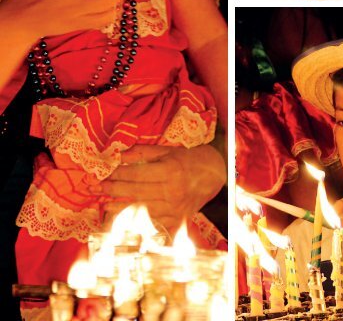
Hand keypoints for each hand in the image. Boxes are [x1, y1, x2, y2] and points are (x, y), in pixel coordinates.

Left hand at [98, 144, 225, 231]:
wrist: (214, 174)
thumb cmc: (189, 159)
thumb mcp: (168, 150)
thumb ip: (144, 151)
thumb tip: (120, 155)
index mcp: (170, 170)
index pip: (137, 174)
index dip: (118, 174)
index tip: (103, 174)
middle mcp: (172, 190)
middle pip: (136, 191)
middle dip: (114, 189)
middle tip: (97, 188)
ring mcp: (175, 207)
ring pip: (142, 209)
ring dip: (121, 207)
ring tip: (104, 205)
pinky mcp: (177, 219)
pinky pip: (154, 223)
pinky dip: (138, 221)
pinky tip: (124, 220)